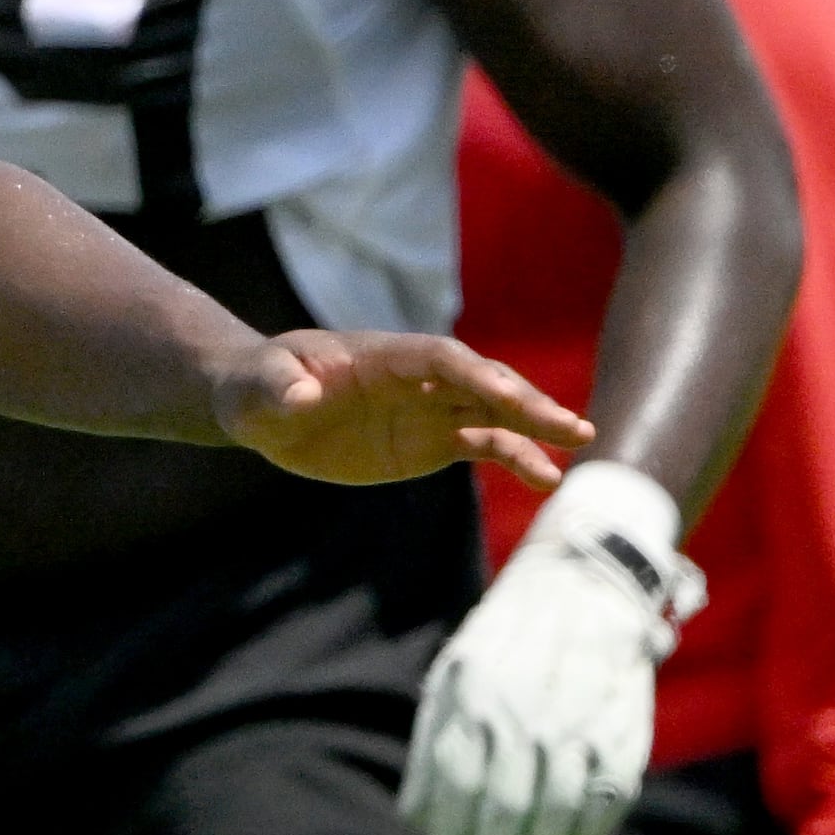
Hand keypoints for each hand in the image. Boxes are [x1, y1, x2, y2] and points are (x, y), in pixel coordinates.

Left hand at [215, 330, 590, 490]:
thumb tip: (302, 395)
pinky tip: (545, 479)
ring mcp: (428, 407)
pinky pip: (483, 444)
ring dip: (534, 428)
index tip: (505, 392)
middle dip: (523, 401)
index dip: (473, 372)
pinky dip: (516, 458)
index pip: (438, 357)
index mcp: (381, 355)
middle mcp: (416, 378)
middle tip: (571, 427)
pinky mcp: (431, 439)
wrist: (262, 407)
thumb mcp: (257, 389)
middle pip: (480, 381)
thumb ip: (279, 388)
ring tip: (578, 447)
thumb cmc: (256, 388)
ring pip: (493, 412)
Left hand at [402, 460, 697, 834]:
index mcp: (473, 698)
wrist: (585, 581)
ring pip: (555, 817)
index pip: (459, 792)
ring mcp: (577, 725)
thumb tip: (415, 818)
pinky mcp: (623, 733)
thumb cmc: (504, 637)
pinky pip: (603, 803)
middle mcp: (524, 715)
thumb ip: (434, 746)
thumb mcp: (452, 675)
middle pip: (505, 814)